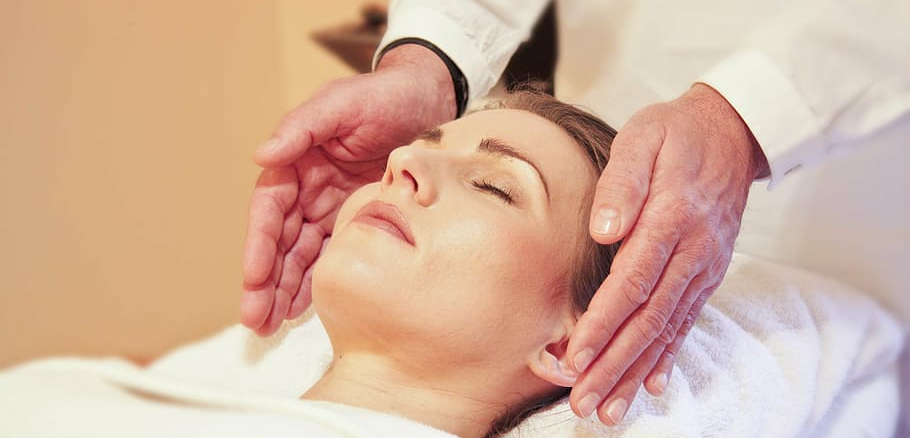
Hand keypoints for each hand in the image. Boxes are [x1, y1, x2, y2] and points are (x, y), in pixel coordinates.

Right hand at [241, 45, 455, 335]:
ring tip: (270, 326)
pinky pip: (332, 255)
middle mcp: (308, 187)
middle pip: (279, 240)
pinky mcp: (360, 220)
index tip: (254, 277)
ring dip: (284, 290)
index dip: (260, 244)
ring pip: (301, 255)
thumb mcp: (342, 103)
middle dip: (264, 281)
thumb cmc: (383, 96)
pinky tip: (303, 310)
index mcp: (297, 161)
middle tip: (255, 320)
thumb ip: (302, 127)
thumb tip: (262, 155)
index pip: (270, 208)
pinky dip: (317, 282)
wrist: (430, 100)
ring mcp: (332, 206)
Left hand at [566, 83, 769, 423]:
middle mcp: (692, 251)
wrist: (732, 131)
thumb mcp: (643, 137)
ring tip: (610, 409)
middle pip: (649, 318)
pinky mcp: (707, 273)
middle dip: (614, 364)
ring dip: (635, 372)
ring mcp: (704, 266)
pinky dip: (668, 356)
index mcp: (672, 218)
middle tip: (584, 403)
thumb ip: (622, 181)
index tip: (575, 356)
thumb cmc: (676, 132)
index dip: (603, 323)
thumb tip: (604, 229)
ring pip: (666, 329)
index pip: (632, 281)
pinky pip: (687, 321)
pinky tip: (652, 385)